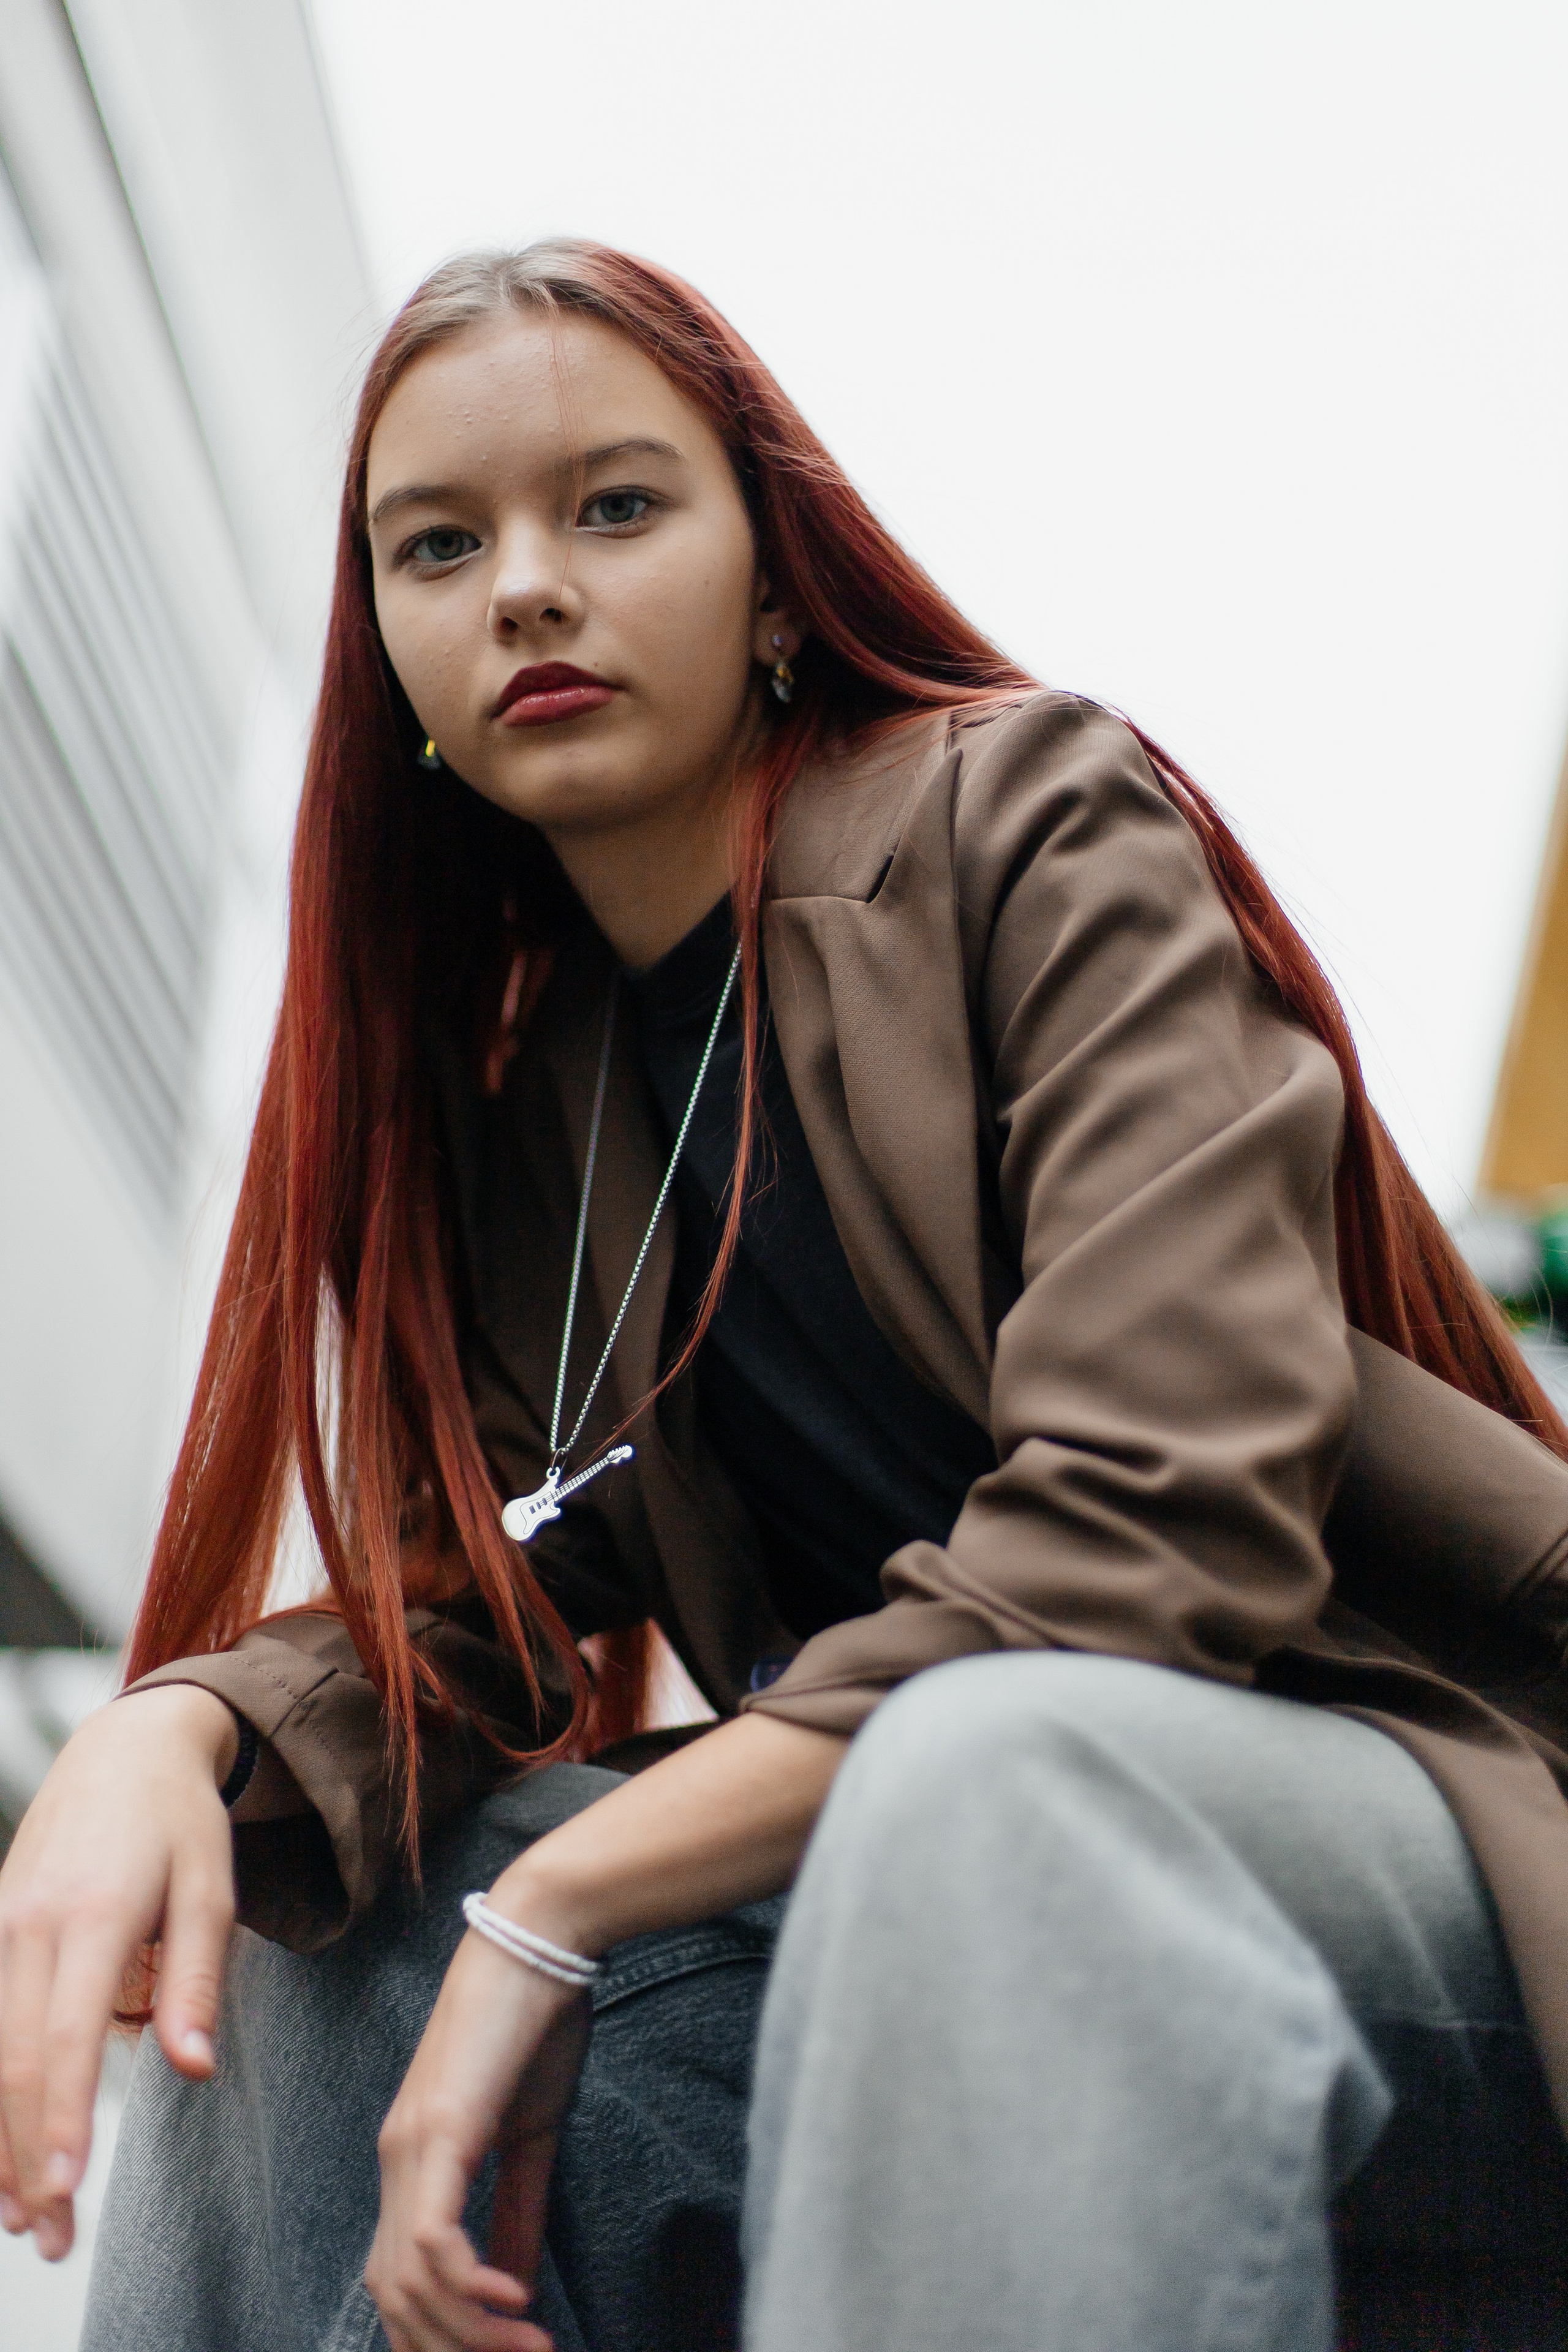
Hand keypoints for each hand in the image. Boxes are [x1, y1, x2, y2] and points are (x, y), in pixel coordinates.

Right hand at [0, 1683, 238, 2258]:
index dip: (62, 2117)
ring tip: (26, 2221)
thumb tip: (196, 2069)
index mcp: (94, 1912)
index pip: (66, 2034)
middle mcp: (31, 1925)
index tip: (65, 2189)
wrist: (123, 1751)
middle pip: (15, 2060)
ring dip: (0, 2141)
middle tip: (51, 2237)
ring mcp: (0, 1928)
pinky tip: (2, 2157)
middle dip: (27, 2156)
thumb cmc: (179, 1823)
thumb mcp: (210, 1886)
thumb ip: (198, 1980)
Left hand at [367, 1927, 591, 2350]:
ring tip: (530, 2349)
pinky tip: (514, 2300)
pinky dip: (466, 2283)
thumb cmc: (537, 2026)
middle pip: (394, 2296)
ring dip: (467, 2332)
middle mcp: (397, 2160)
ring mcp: (411, 2145)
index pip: (400, 2280)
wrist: (541, 1941)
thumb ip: (517, 2211)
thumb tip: (515, 2286)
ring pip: (408, 2278)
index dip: (440, 2334)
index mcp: (414, 2161)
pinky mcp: (439, 2129)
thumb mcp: (530, 2134)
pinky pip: (431, 2235)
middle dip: (450, 2349)